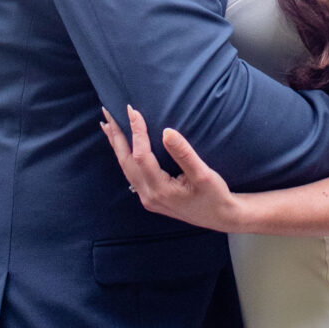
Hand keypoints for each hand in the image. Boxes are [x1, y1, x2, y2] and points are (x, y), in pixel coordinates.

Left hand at [100, 107, 244, 231]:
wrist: (220, 217)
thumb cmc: (215, 196)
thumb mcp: (203, 174)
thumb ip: (184, 153)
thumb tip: (167, 131)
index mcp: (160, 189)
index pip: (141, 156)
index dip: (137, 132)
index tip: (133, 110)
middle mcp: (149, 195)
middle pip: (126, 161)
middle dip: (116, 136)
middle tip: (108, 112)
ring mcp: (147, 197)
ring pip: (126, 167)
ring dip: (117, 145)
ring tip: (108, 125)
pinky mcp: (150, 196)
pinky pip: (131, 172)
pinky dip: (124, 155)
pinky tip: (123, 145)